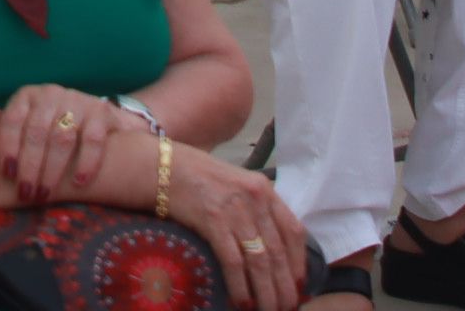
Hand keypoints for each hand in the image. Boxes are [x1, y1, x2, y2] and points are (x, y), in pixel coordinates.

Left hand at [0, 86, 119, 204]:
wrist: (97, 116)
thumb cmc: (51, 124)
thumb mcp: (26, 119)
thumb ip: (0, 119)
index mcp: (27, 96)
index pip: (12, 119)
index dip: (7, 146)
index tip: (7, 173)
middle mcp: (50, 94)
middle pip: (36, 132)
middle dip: (30, 166)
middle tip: (25, 193)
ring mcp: (77, 101)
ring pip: (62, 137)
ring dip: (52, 169)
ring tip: (45, 194)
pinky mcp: (101, 112)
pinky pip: (92, 140)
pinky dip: (86, 162)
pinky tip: (79, 183)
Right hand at [154, 143, 310, 310]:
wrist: (164, 167)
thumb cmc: (199, 177)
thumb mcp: (236, 185)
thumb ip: (255, 209)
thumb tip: (268, 248)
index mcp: (264, 190)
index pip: (294, 230)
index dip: (299, 262)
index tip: (299, 285)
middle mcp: (255, 199)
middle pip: (278, 251)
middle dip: (284, 286)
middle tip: (287, 308)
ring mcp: (235, 210)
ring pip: (259, 261)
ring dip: (266, 292)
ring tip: (268, 310)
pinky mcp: (213, 221)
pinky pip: (233, 261)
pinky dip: (240, 285)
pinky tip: (242, 301)